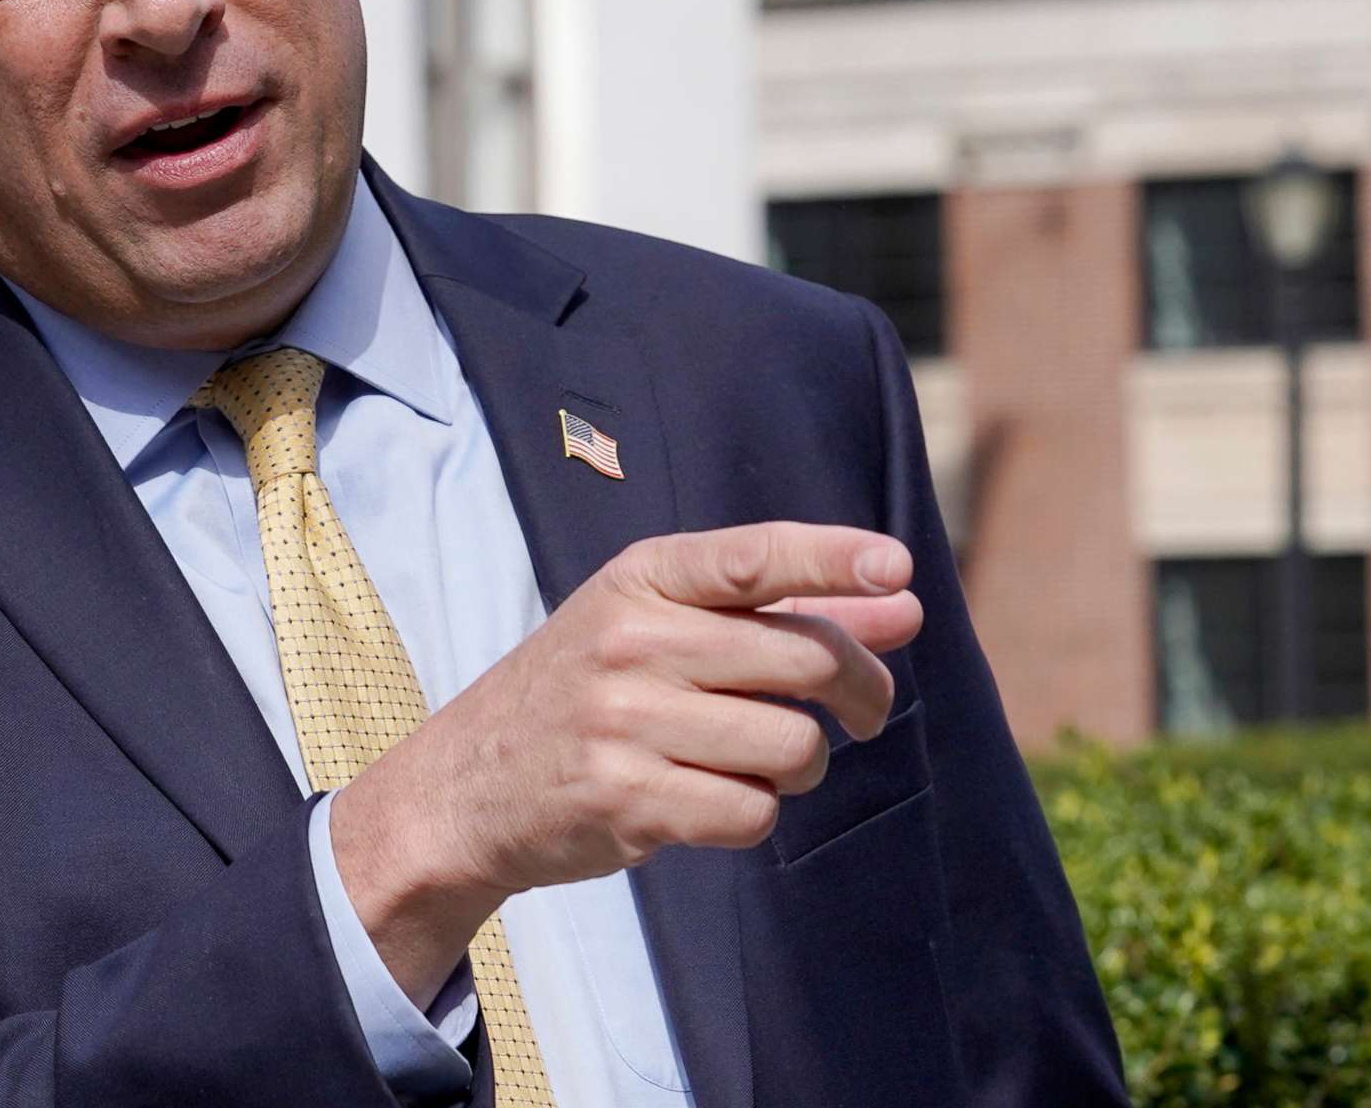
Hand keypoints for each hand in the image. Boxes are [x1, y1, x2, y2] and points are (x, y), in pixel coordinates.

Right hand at [326, 521, 923, 1004]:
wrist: (468, 783)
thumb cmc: (588, 692)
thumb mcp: (660, 625)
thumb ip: (779, 612)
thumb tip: (902, 605)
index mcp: (639, 579)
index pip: (752, 556)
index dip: (833, 559)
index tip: (897, 568)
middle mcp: (630, 640)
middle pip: (804, 660)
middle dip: (858, 691)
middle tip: (862, 713)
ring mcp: (623, 722)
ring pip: (793, 746)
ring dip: (804, 765)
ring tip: (767, 762)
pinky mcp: (627, 800)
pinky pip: (753, 813)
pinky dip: (755, 813)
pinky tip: (715, 799)